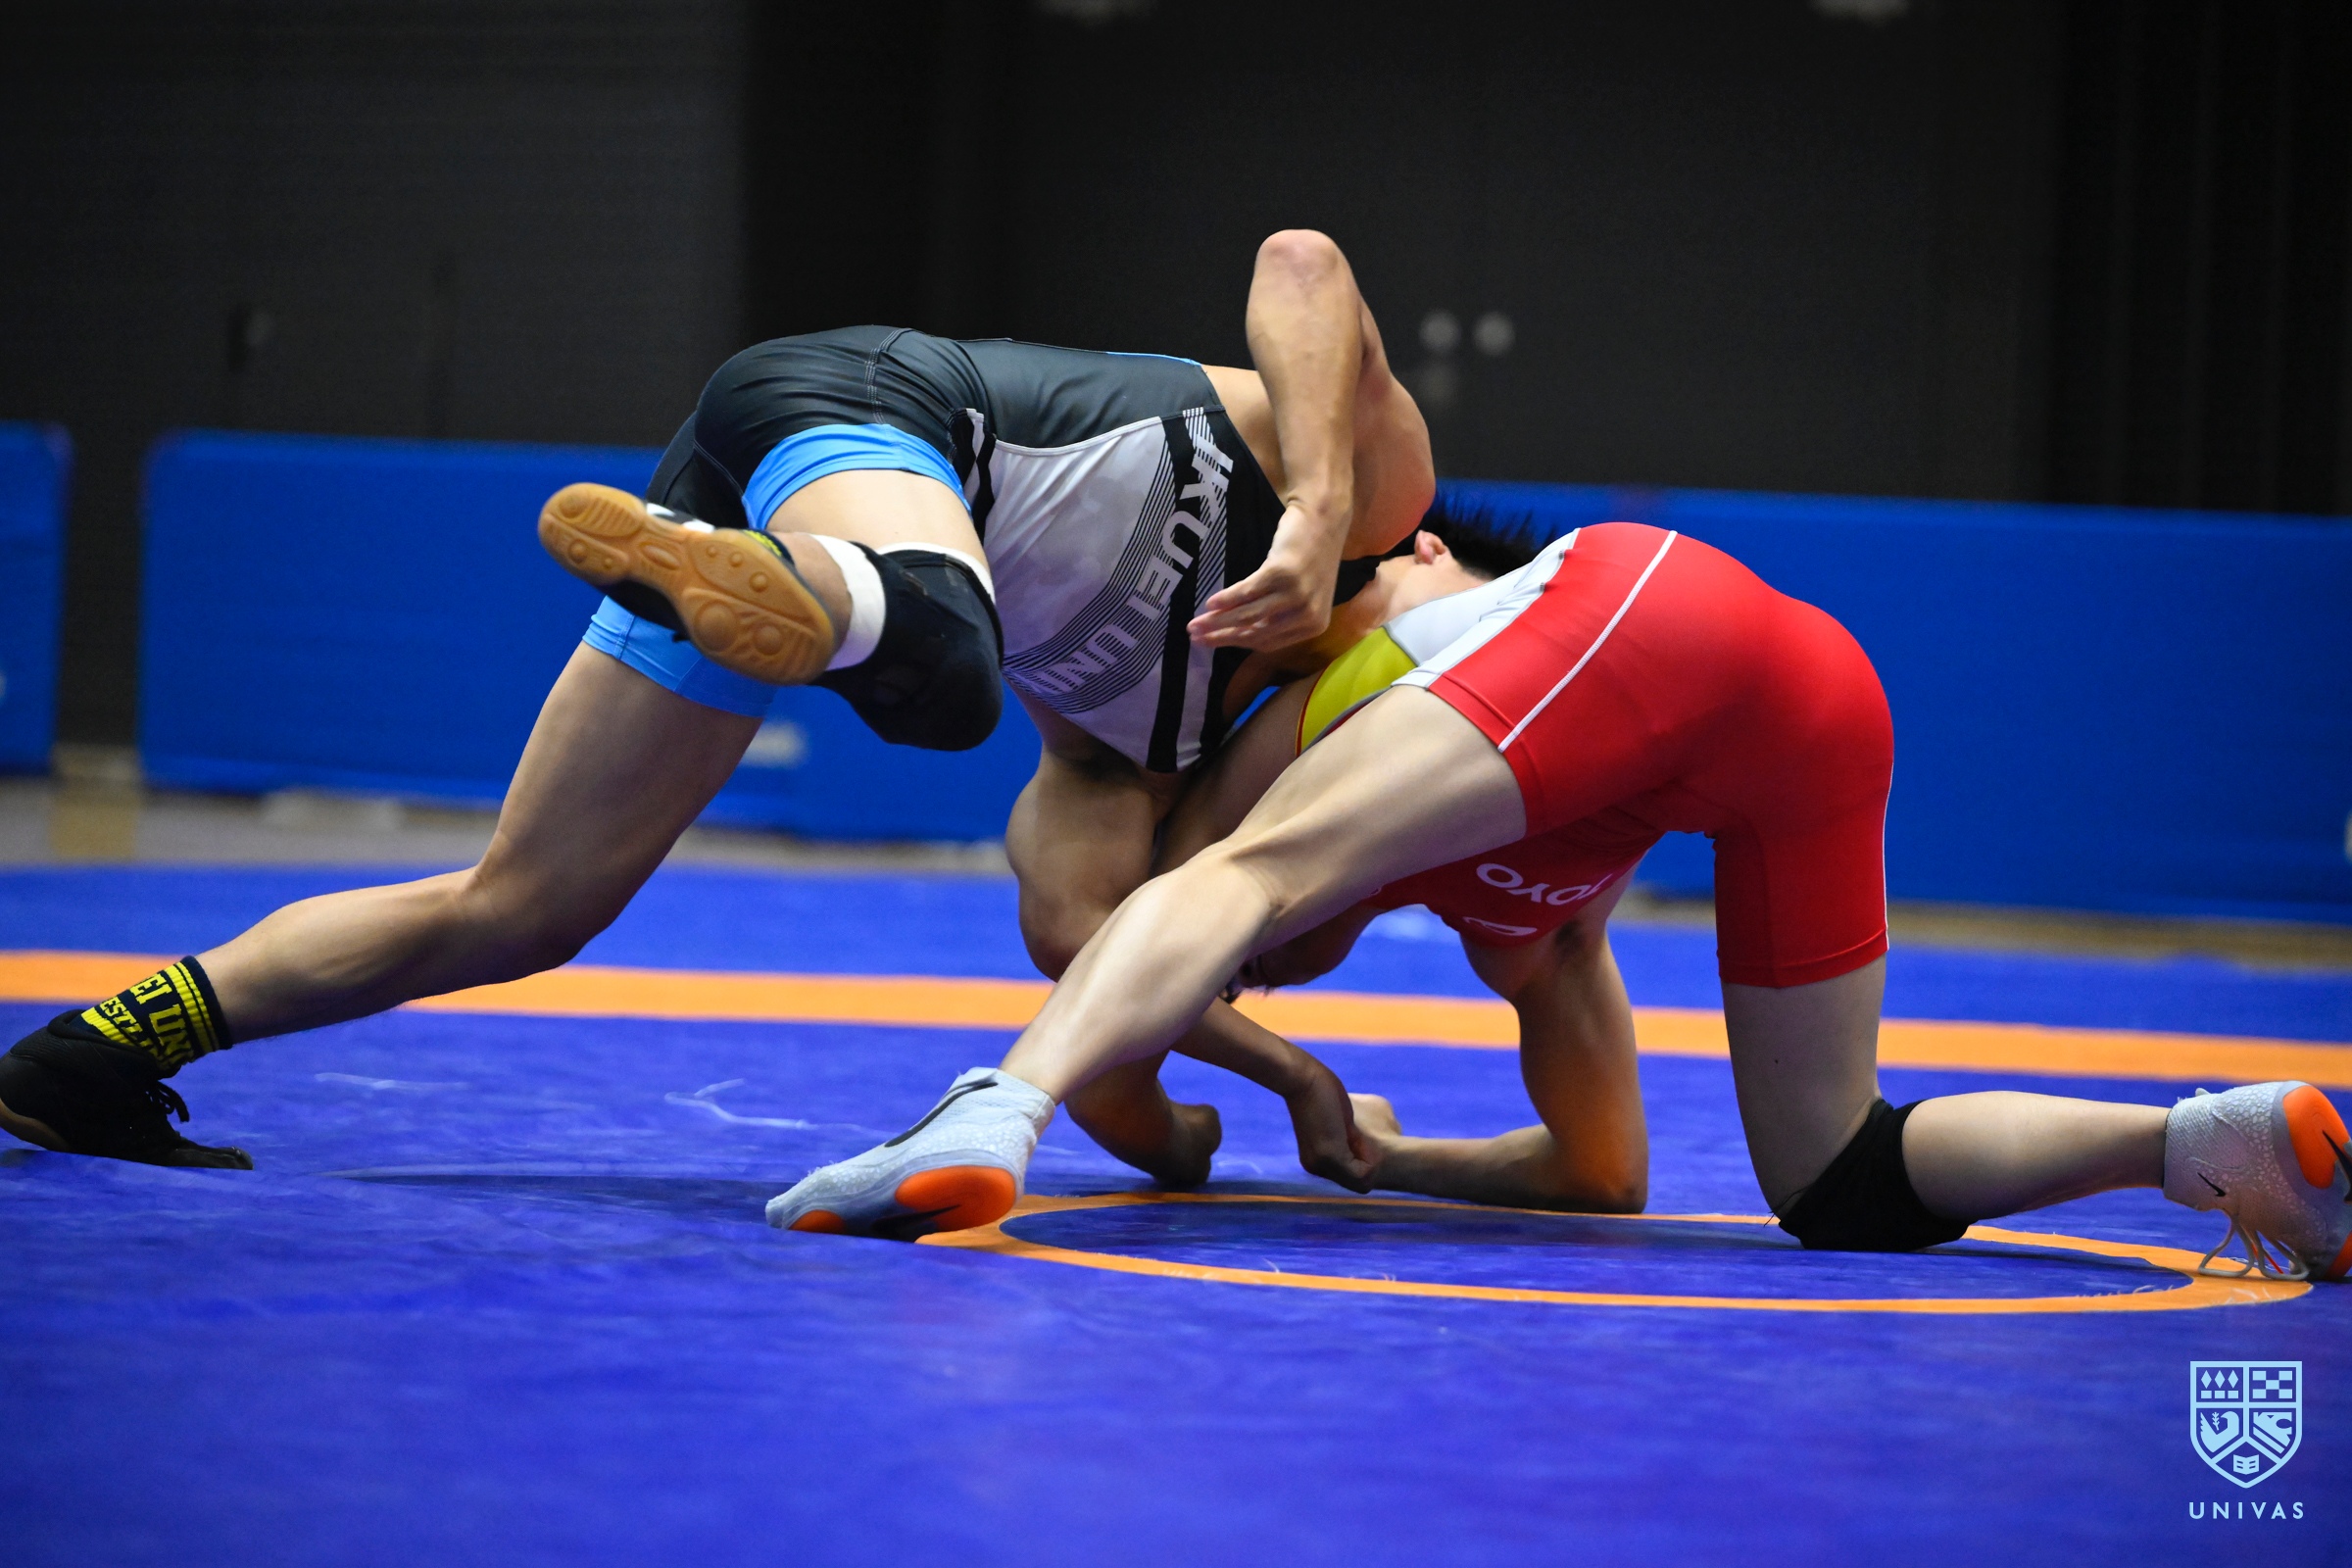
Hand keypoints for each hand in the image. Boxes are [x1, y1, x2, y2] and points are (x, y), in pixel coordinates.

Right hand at [1187, 503, 1342, 648]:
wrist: (1323, 520)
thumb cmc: (1310, 557)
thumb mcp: (1301, 594)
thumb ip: (1279, 616)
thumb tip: (1238, 632)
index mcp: (1314, 626)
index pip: (1267, 643)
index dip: (1235, 643)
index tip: (1211, 642)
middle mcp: (1308, 615)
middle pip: (1255, 633)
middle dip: (1221, 637)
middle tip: (1195, 637)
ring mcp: (1296, 594)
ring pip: (1249, 615)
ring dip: (1218, 622)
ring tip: (1195, 624)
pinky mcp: (1282, 574)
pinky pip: (1248, 591)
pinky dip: (1227, 599)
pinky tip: (1210, 603)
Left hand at [1284, 1055, 1374, 1191]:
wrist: (1301, 1078)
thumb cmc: (1321, 1093)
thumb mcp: (1340, 1125)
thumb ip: (1349, 1142)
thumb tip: (1369, 1157)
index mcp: (1316, 1161)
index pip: (1353, 1177)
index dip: (1365, 1159)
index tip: (1356, 1134)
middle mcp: (1317, 1168)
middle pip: (1360, 1183)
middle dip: (1369, 1160)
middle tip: (1355, 1132)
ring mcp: (1323, 1164)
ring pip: (1363, 1181)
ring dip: (1369, 1158)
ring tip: (1353, 1131)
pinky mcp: (1331, 1156)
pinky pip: (1363, 1172)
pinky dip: (1369, 1155)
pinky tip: (1355, 1133)